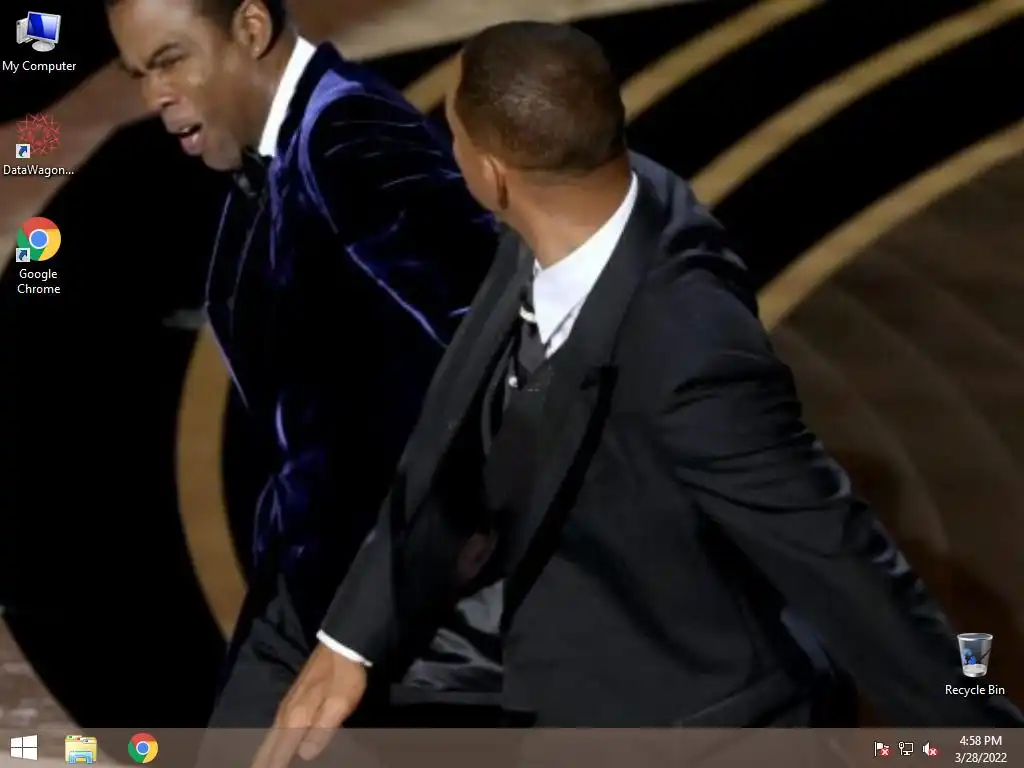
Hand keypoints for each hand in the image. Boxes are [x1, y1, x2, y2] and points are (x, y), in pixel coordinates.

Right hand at [252, 643, 367, 767]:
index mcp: (295, 720)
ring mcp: (286, 706)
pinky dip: (270, 743)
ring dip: (263, 756)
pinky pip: (275, 730)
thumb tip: (304, 756)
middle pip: (267, 747)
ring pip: (269, 738)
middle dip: (260, 764)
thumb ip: (321, 732)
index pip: (279, 754)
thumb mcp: (338, 706)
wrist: (340, 645)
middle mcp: (285, 715)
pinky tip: (274, 746)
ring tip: (259, 766)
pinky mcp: (292, 700)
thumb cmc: (343, 677)